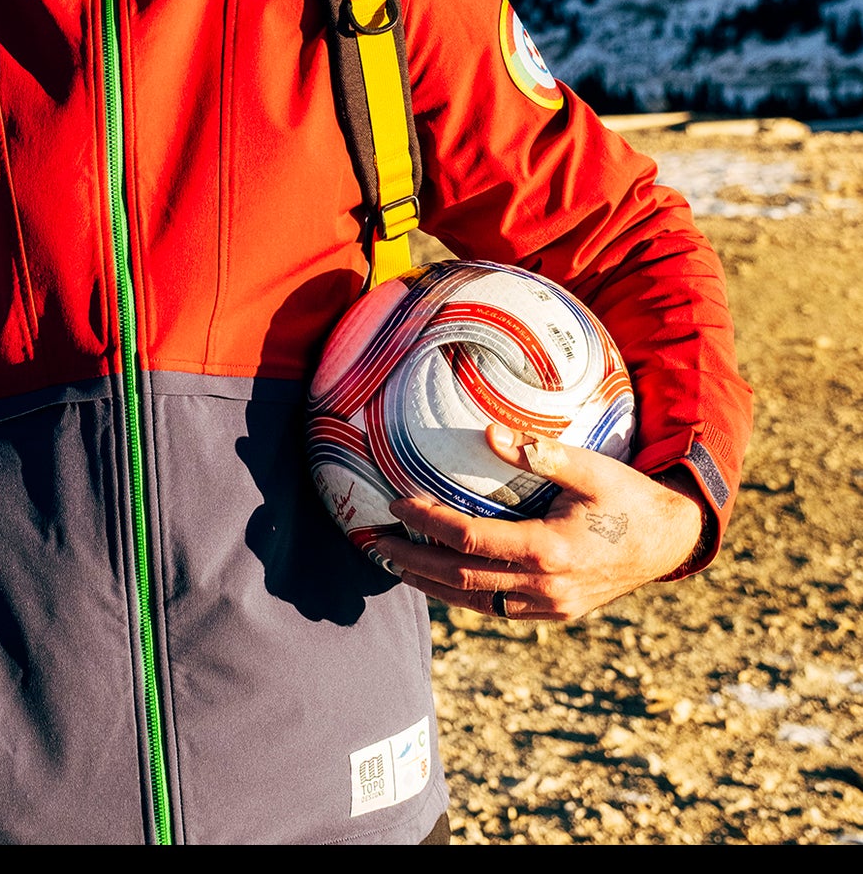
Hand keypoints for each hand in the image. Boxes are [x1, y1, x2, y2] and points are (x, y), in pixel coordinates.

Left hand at [378, 425, 705, 621]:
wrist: (670, 540)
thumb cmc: (627, 496)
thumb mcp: (590, 467)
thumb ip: (541, 453)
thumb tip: (490, 431)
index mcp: (549, 550)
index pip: (470, 539)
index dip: (428, 522)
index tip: (396, 502)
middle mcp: (545, 588)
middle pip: (460, 579)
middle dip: (412, 562)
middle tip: (374, 543)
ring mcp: (550, 608)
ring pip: (475, 603)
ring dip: (430, 585)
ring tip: (392, 564)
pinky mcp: (555, 614)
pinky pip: (497, 611)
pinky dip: (462, 597)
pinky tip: (439, 580)